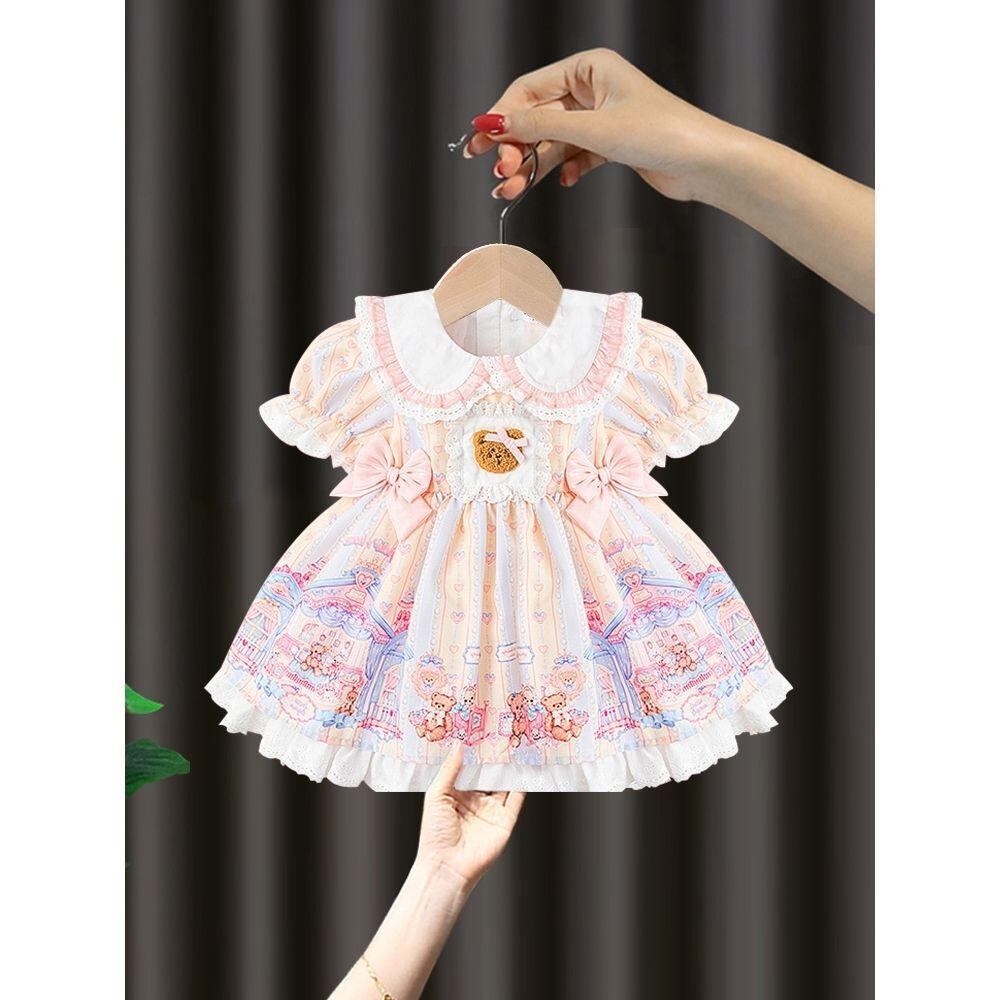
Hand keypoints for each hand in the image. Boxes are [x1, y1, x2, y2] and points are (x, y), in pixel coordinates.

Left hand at [414, 745, 525, 889]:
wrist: (447, 866)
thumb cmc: (434, 833)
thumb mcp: (436, 795)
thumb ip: (450, 770)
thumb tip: (458, 745)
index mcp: (457, 795)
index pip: (469, 769)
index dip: (475, 754)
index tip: (481, 733)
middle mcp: (475, 801)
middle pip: (488, 775)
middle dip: (494, 758)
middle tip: (501, 734)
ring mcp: (491, 811)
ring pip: (503, 784)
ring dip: (509, 769)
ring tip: (516, 746)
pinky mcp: (504, 821)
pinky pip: (516, 800)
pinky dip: (522, 785)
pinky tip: (525, 769)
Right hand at [464, 47, 874, 311]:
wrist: (705, 164)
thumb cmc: (662, 134)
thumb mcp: (594, 129)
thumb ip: (541, 126)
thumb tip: (495, 121)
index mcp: (590, 67)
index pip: (529, 89)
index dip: (502, 117)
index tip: (480, 143)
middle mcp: (593, 89)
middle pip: (537, 118)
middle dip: (516, 149)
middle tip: (499, 176)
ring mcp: (601, 118)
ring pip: (552, 142)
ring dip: (533, 168)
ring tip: (513, 192)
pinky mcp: (611, 144)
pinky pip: (572, 156)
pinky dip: (563, 170)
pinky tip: (562, 183)